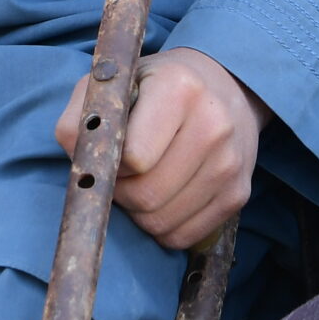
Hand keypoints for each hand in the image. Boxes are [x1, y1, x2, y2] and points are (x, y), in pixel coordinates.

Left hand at [53, 46, 270, 250]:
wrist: (225, 87)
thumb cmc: (157, 88)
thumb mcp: (117, 82)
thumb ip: (83, 115)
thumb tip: (79, 161)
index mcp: (179, 88)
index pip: (133, 157)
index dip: (111, 164)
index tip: (111, 153)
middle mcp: (213, 124)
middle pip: (147, 195)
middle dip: (122, 194)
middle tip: (123, 175)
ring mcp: (231, 162)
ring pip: (162, 222)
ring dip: (140, 213)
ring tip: (143, 182)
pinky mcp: (240, 193)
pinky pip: (183, 237)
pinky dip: (163, 227)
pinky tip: (165, 197)